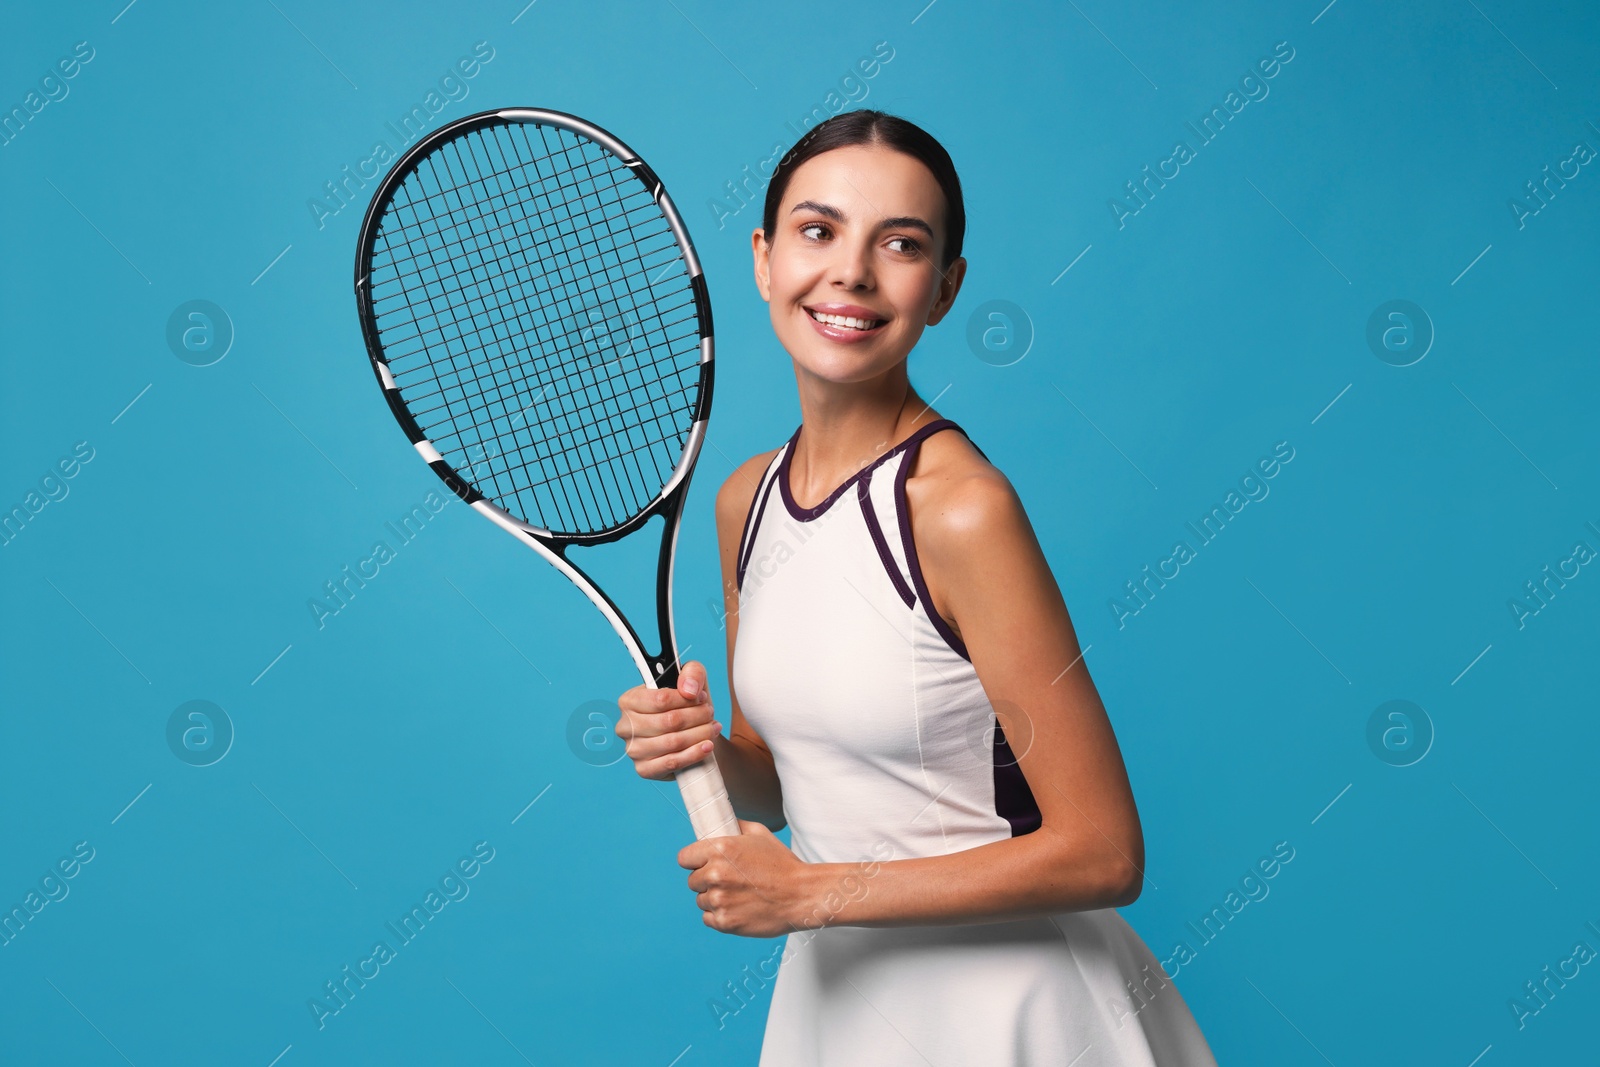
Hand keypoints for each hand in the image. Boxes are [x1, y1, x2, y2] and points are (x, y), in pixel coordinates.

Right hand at [615, 660, 722, 781]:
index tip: (702, 698)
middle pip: (669, 721)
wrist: (687, 736)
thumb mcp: (690, 680)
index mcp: (629, 701)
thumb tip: (688, 690)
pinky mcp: (644, 769)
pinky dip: (694, 754)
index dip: (686, 699)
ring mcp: (633, 750)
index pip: (660, 699)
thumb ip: (691, 673)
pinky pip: (672, 762)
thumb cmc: (684, 706)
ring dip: (700, 734)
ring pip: (673, 742)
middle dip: (697, 716)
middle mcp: (625, 726)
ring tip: (713, 728)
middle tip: (710, 714)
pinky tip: (708, 746)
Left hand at [680, 819, 814, 937]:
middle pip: (692, 881)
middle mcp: (714, 875)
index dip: (693, 861)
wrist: (801, 895)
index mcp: (719, 850)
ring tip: (737, 895)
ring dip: (714, 898)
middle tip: (728, 880)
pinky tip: (737, 908)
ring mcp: (718, 900)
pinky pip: (708, 918)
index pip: (684, 858)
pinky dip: (719, 916)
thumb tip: (723, 821)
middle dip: (706, 880)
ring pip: (701, 900)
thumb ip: (736, 827)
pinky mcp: (724, 922)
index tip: (701, 864)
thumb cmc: (782, 864)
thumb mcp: (760, 834)